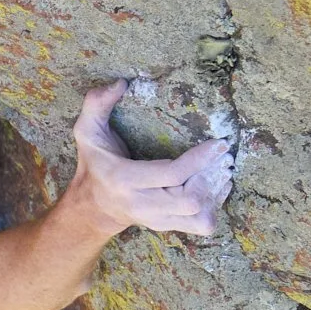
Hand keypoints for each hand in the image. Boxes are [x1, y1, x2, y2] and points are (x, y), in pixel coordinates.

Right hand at [69, 82, 233, 237]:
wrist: (92, 208)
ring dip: (216, 193)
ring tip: (222, 170)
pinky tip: (216, 187)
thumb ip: (97, 104)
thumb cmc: (94, 164)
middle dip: (211, 176)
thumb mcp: (87, 132)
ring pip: (199, 216)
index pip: (171, 174)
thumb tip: (121, 83)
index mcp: (124, 179)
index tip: (219, 143)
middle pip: (189, 199)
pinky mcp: (167, 226)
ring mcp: (156, 219)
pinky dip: (214, 206)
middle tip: (223, 156)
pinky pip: (200, 224)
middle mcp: (142, 204)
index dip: (200, 159)